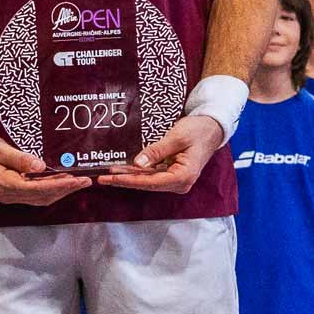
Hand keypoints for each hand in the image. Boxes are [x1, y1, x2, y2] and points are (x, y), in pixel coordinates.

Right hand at [0, 131, 93, 206]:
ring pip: (39, 198)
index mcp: (4, 184)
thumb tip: (41, 166)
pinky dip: (48, 190)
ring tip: (76, 182)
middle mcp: (6, 195)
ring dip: (58, 192)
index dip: (61, 186)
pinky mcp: (7, 191)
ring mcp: (6, 195)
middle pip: (42, 197)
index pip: (39, 189)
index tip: (78, 180)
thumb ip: (17, 158)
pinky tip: (58, 182)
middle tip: (85, 181)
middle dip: (66, 190)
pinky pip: (32, 195)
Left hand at [98, 114, 225, 193]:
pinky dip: (137, 173)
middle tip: (102, 178)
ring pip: (147, 181)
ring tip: (108, 174)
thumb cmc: (198, 131)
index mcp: (184, 176)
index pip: (150, 182)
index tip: (111, 178)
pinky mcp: (172, 174)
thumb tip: (138, 163)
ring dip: (129, 177)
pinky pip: (152, 175)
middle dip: (124, 180)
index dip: (129, 180)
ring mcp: (176, 180)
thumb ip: (157, 151)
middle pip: (147, 184)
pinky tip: (123, 170)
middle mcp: (180, 183)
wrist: (212, 128)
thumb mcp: (176, 137)